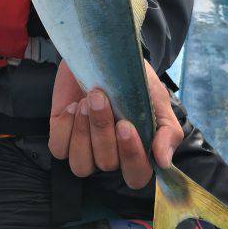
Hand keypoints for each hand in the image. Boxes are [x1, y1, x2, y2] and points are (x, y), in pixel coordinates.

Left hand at [48, 59, 183, 188]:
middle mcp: (110, 155)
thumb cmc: (133, 80)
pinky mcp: (62, 136)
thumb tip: (163, 161)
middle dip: (103, 130)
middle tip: (101, 99)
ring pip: (81, 164)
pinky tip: (74, 106)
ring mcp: (84, 148)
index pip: (136, 175)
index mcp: (136, 151)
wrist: (104, 53)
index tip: (126, 125)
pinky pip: (60, 149)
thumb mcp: (157, 98)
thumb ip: (167, 130)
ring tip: (87, 101)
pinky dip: (66, 127)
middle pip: (106, 164)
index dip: (131, 157)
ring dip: (83, 132)